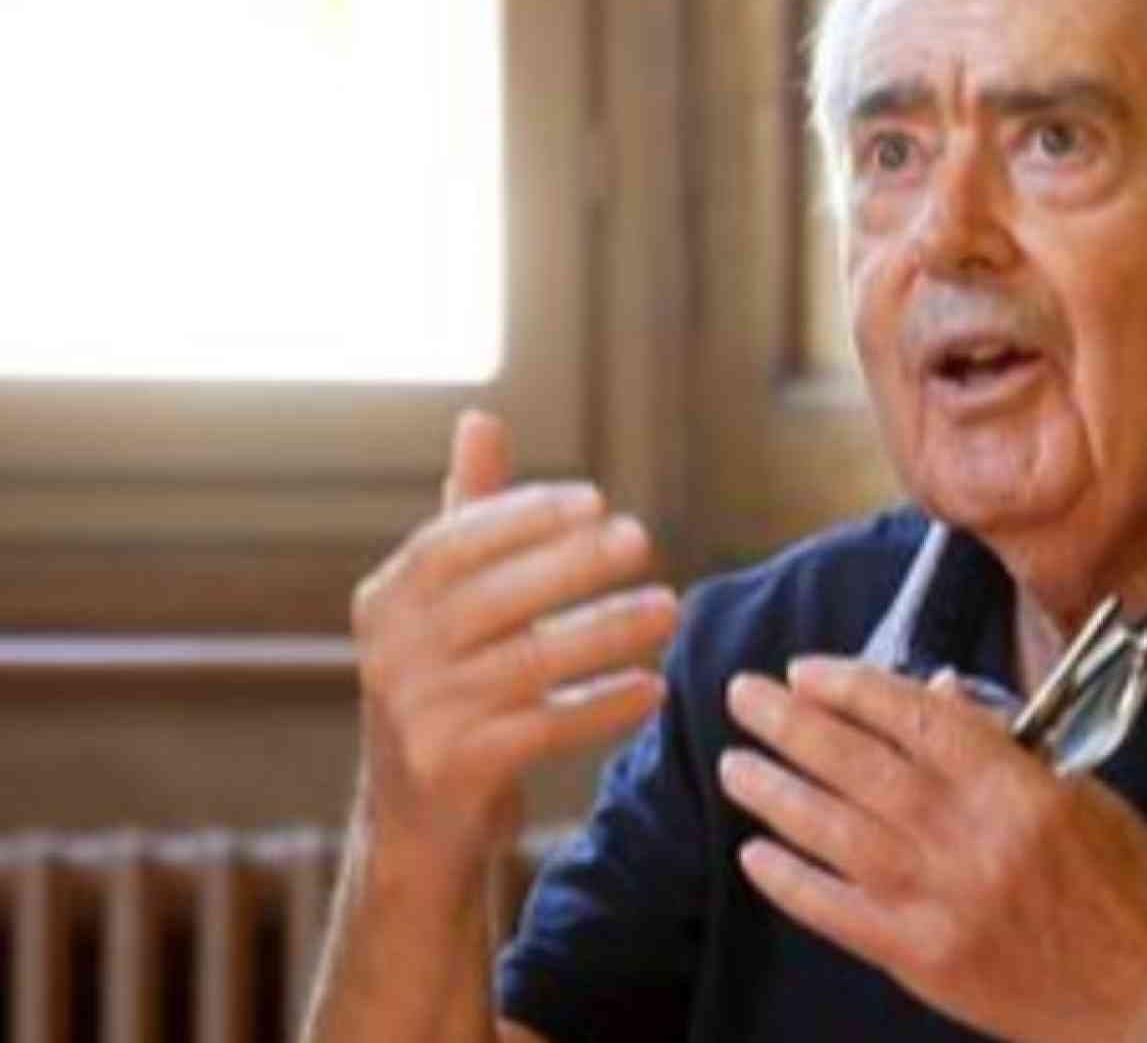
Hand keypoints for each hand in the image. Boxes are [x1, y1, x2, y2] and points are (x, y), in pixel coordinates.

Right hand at [350, 411, 677, 875]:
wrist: (417, 820)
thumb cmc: (448, 685)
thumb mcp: (445, 603)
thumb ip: (469, 515)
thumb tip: (482, 418)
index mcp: (385, 601)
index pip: (452, 544)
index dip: (522, 517)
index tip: (594, 500)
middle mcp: (391, 655)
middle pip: (496, 599)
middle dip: (574, 566)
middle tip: (644, 540)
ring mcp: (421, 716)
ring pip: (530, 662)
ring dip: (607, 631)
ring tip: (669, 609)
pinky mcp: (457, 770)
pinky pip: (545, 728)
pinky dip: (603, 706)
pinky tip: (652, 688)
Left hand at [720, 656, 1146, 1042]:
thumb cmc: (1131, 886)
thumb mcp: (1082, 792)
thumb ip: (1003, 746)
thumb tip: (932, 695)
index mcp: (1017, 786)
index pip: (916, 717)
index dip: (852, 687)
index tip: (805, 669)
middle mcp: (969, 836)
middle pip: (859, 764)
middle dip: (792, 723)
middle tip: (742, 695)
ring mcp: (939, 901)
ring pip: (835, 831)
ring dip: (777, 792)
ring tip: (735, 764)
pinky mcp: (922, 959)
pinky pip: (837, 913)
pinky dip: (792, 882)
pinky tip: (755, 854)